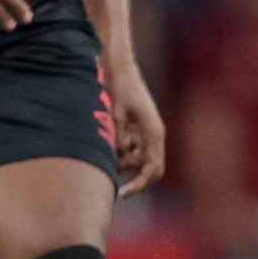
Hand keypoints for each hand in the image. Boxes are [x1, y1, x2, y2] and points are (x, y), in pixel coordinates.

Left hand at [104, 58, 165, 197]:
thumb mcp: (115, 113)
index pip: (153, 170)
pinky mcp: (137, 126)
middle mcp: (154, 134)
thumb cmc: (120, 86)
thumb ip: (118, 138)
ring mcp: (146, 130)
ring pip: (137, 158)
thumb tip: (118, 158)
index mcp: (154, 133)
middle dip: (131, 175)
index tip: (122, 194)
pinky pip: (130, 147)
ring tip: (103, 149)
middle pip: (148, 167)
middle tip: (109, 182)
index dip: (140, 185)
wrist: (120, 65)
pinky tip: (106, 138)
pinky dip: (118, 149)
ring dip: (121, 160)